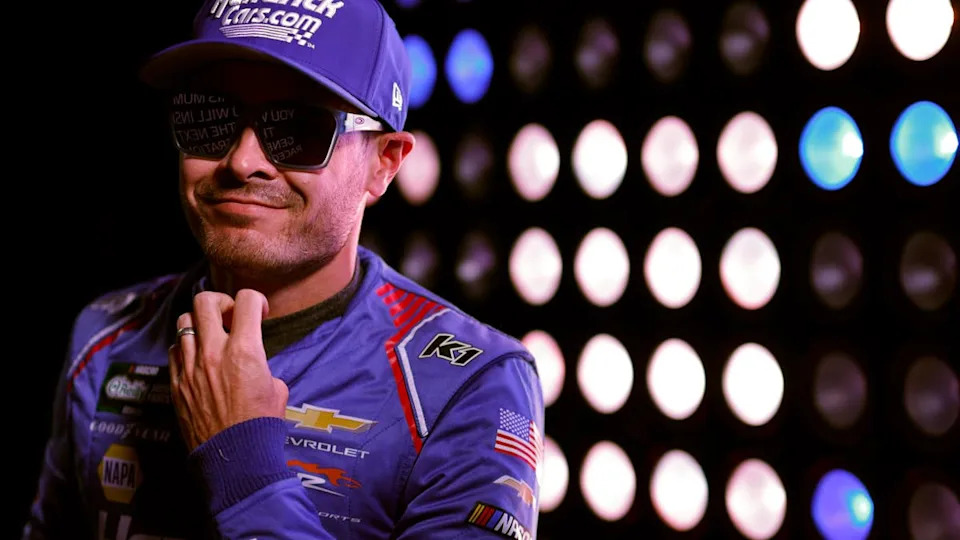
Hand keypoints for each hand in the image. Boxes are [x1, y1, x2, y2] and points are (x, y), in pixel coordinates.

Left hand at [168, 289, 288, 450]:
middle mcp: (214, 352)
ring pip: (184, 322)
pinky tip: (198, 358)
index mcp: (245, 350)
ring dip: (200, 323)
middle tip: (230, 316)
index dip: (256, 300)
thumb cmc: (261, 425)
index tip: (259, 313)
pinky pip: (174, 350)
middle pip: (205, 301)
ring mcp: (190, 367)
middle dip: (221, 302)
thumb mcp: (277, 389)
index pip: (246, 300)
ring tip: (211, 336)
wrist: (234, 457)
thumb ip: (264, 366)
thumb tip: (256, 364)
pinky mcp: (176, 383)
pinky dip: (186, 347)